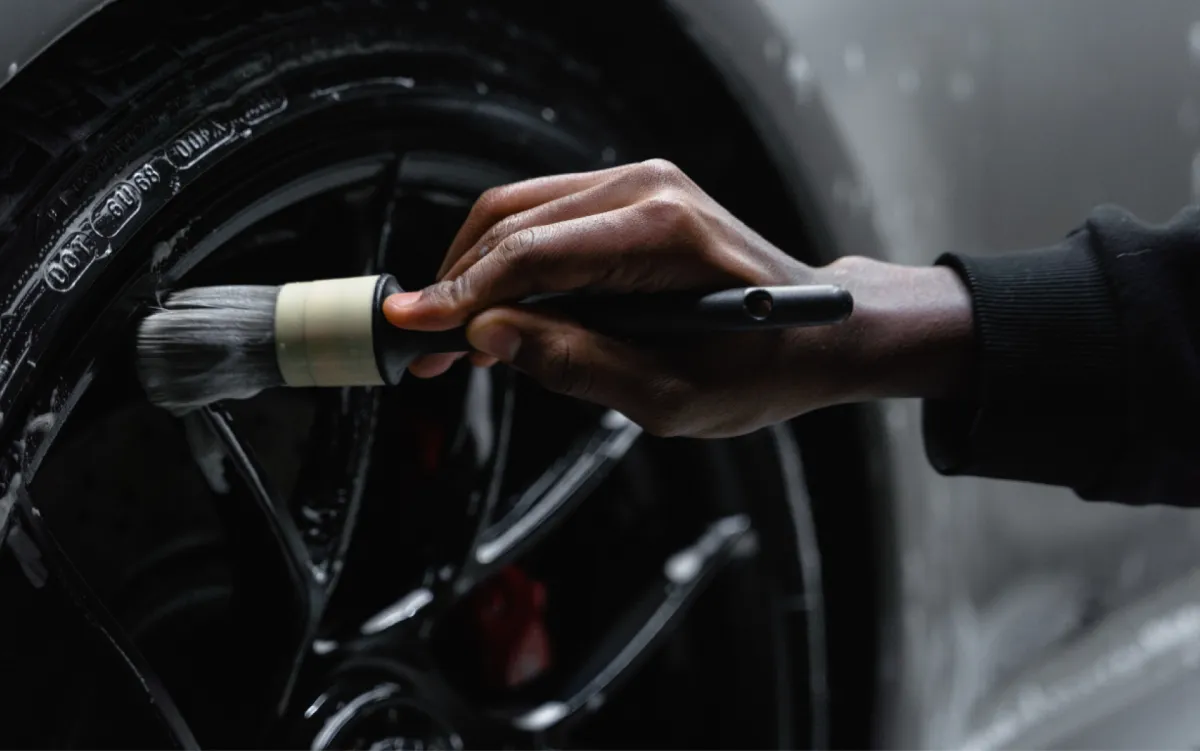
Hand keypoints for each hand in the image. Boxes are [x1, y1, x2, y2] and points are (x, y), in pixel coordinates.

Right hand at [383, 159, 972, 436]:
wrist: (820, 332)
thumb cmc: (763, 366)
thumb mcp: (671, 396)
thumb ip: (576, 364)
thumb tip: (490, 338)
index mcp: (659, 232)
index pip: (529, 253)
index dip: (460, 293)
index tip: (412, 327)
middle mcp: (645, 188)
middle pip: (510, 220)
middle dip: (456, 284)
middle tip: (425, 347)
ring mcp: (639, 184)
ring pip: (517, 212)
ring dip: (475, 273)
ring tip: (454, 339)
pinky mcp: (632, 197)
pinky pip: (546, 219)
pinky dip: (508, 263)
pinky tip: (497, 313)